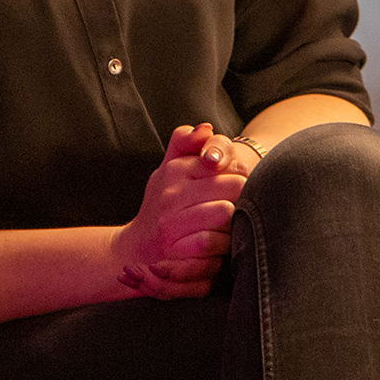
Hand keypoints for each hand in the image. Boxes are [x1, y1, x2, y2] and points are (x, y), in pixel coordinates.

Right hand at [111, 124, 242, 299]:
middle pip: (233, 187)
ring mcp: (172, 223)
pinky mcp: (178, 252)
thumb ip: (185, 144)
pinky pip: (216, 242)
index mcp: (174, 170)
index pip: (226, 163)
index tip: (235, 187)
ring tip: (227, 228)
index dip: (241, 175)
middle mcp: (171, 194)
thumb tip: (207, 128)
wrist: (136, 250)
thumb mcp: (167, 170)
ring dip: (235, 223)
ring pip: (227, 213)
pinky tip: (218, 247)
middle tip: (238, 208)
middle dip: (243, 198)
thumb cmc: (160, 206)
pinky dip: (223, 247)